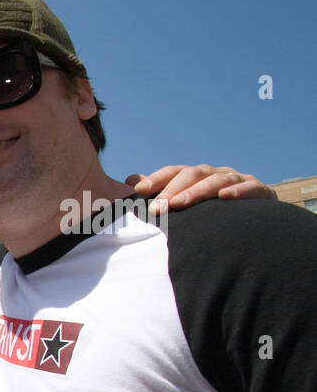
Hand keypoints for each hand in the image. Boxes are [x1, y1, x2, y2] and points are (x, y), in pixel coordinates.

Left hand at [126, 164, 274, 211]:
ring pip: (217, 180)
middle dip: (173, 190)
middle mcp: (216, 174)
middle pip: (193, 174)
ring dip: (197, 192)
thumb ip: (160, 191)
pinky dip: (238, 191)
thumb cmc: (214, 209)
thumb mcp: (188, 201)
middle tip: (156, 207)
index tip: (137, 191)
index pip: (175, 172)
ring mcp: (239, 180)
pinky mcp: (261, 191)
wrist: (257, 219)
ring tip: (179, 204)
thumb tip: (131, 181)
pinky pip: (251, 188)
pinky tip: (225, 197)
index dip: (157, 179)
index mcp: (198, 176)